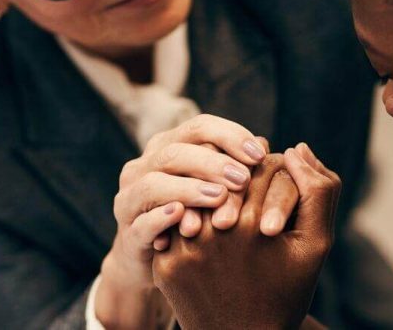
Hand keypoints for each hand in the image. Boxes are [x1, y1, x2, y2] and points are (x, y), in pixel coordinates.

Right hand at [97, 114, 266, 328]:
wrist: (159, 264)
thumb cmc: (197, 218)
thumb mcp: (215, 190)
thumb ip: (234, 168)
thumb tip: (264, 144)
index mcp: (167, 148)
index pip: (198, 127)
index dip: (230, 136)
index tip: (260, 155)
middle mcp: (143, 167)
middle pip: (175, 153)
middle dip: (212, 163)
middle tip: (243, 178)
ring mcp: (130, 199)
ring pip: (153, 184)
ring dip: (189, 189)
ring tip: (218, 198)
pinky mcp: (128, 233)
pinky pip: (141, 222)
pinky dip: (161, 218)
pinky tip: (182, 217)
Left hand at [153, 143, 340, 329]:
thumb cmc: (287, 290)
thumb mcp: (316, 244)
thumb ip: (319, 191)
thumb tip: (295, 149)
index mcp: (257, 223)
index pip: (261, 170)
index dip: (271, 180)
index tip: (278, 200)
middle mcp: (216, 232)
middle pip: (227, 183)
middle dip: (241, 190)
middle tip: (251, 206)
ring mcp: (186, 249)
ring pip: (198, 199)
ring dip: (212, 203)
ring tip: (228, 219)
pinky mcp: (166, 264)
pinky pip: (175, 226)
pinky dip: (189, 224)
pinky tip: (205, 238)